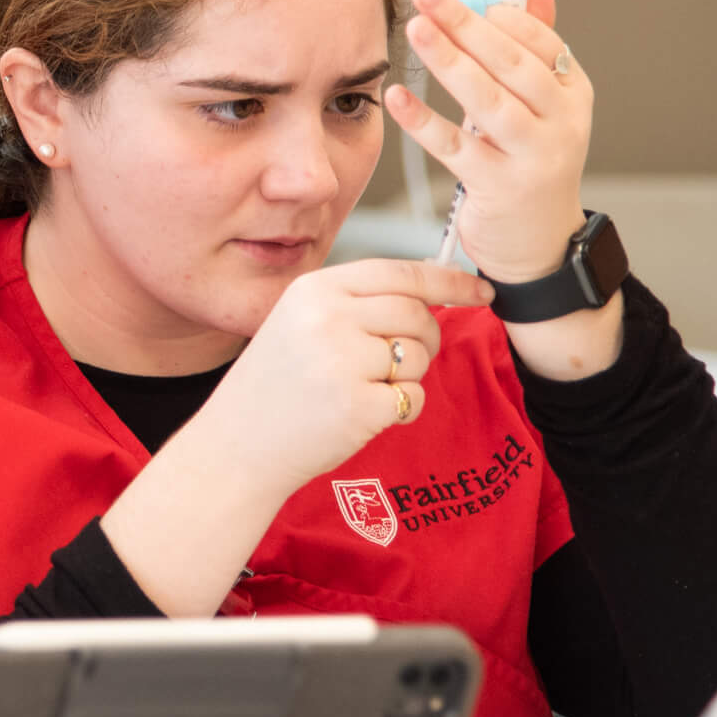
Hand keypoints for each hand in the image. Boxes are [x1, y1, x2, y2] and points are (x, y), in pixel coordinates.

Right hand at [192, 259, 495, 502]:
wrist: (236, 445)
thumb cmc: (274, 386)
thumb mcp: (299, 323)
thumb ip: (355, 303)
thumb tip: (431, 291)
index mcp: (314, 290)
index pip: (400, 272)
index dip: (448, 280)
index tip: (480, 289)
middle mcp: (328, 318)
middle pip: (416, 313)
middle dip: (426, 337)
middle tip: (401, 359)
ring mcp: (342, 361)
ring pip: (417, 355)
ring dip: (407, 376)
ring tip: (365, 388)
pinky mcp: (358, 405)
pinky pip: (413, 396)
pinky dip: (401, 408)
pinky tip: (364, 413)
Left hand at [386, 0, 594, 283]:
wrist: (539, 244)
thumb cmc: (531, 164)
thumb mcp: (544, 108)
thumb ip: (536, 49)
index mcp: (573, 94)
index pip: (541, 43)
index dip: (501, 15)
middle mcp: (560, 124)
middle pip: (511, 65)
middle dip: (466, 25)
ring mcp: (531, 157)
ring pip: (487, 101)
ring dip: (448, 61)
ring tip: (415, 29)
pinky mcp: (496, 187)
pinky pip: (454, 147)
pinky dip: (423, 120)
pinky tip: (396, 96)